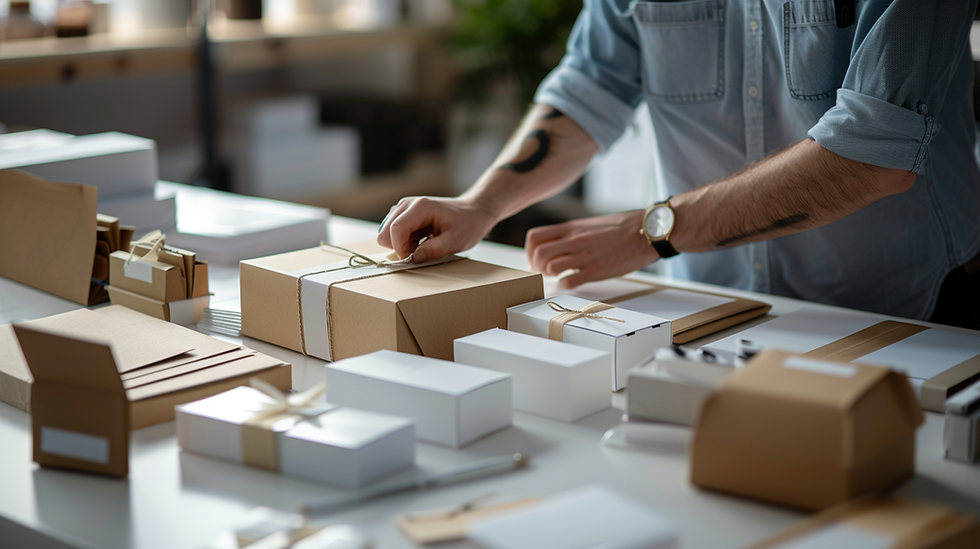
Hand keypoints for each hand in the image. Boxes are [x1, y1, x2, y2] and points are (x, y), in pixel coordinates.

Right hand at [377, 196, 495, 262]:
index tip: (412, 259)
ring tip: (423, 243)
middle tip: (420, 251)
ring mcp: (405, 208)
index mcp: (421, 207)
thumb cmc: (467, 224)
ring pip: (387, 232)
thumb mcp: (455, 241)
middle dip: (399, 247)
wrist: (473, 212)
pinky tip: (421, 239)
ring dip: (402, 244)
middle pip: (386, 230)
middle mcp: (409, 204)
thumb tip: (413, 258)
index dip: (400, 248)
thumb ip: (434, 250)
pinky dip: (404, 241)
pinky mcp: (405, 214)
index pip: (396, 229)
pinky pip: (393, 232)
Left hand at [525, 210, 660, 288]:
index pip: (535, 237)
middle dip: (537, 266)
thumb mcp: (590, 224)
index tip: (536, 259)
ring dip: (551, 276)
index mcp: (571, 228)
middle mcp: (574, 241)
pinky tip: (572, 282)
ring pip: (551, 268)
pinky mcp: (596, 271)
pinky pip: (570, 282)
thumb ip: (571, 234)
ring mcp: (584, 256)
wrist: (646, 231)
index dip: (530, 251)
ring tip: (560, 276)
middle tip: (546, 271)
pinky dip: (566, 285)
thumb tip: (557, 245)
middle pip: (538, 254)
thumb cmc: (621, 227)